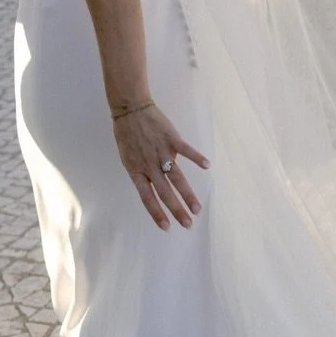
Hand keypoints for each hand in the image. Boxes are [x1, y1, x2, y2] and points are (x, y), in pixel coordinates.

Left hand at [112, 102, 209, 231]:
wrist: (130, 109)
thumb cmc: (127, 134)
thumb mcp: (128, 157)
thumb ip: (143, 171)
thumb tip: (161, 182)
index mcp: (136, 171)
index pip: (147, 197)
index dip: (156, 213)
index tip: (167, 228)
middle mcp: (149, 165)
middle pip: (165, 192)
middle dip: (177, 210)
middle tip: (188, 224)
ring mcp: (161, 152)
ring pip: (177, 178)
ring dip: (188, 195)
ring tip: (197, 209)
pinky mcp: (172, 139)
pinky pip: (186, 151)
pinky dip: (197, 158)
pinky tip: (207, 166)